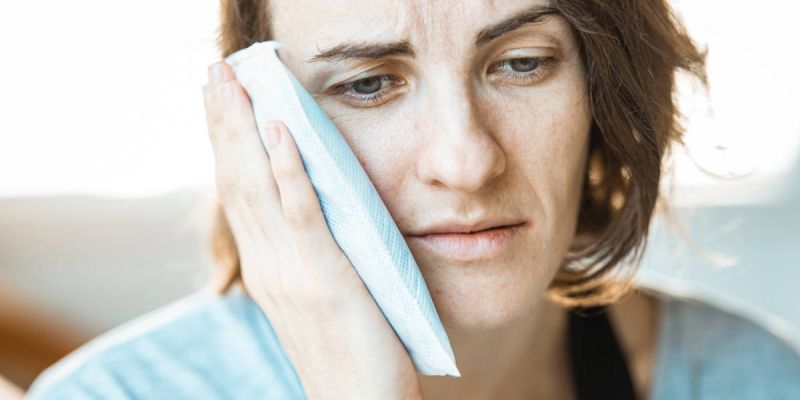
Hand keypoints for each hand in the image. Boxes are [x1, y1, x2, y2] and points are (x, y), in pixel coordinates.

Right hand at [202, 61, 421, 399]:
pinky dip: (288, 167)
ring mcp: (292, 270)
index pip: (237, 193)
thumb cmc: (345, 353)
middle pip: (236, 179)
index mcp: (266, 268)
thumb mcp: (315, 297)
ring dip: (244, 129)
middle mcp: (269, 264)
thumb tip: (308, 214)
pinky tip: (279, 130)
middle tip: (213, 71)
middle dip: (224, 122)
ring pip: (258, 186)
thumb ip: (305, 256)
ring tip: (233, 82)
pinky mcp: (325, 276)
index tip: (217, 100)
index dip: (224, 143)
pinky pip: (301, 212)